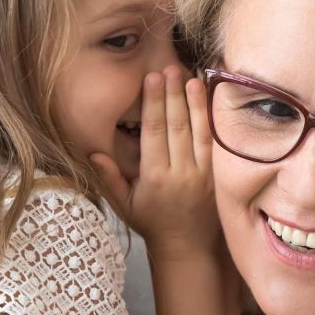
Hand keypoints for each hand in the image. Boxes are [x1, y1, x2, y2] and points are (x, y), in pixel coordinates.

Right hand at [90, 65, 217, 257]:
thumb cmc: (153, 223)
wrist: (188, 246)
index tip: (151, 79)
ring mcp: (204, 174)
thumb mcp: (125, 205)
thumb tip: (94, 153)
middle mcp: (181, 173)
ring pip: (199, 131)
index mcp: (156, 177)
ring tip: (191, 77)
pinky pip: (216, 143)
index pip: (154, 132)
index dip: (153, 103)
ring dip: (195, 103)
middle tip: (169, 68)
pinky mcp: (220, 176)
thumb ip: (110, 179)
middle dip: (172, 95)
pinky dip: (212, 120)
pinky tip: (210, 101)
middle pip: (177, 126)